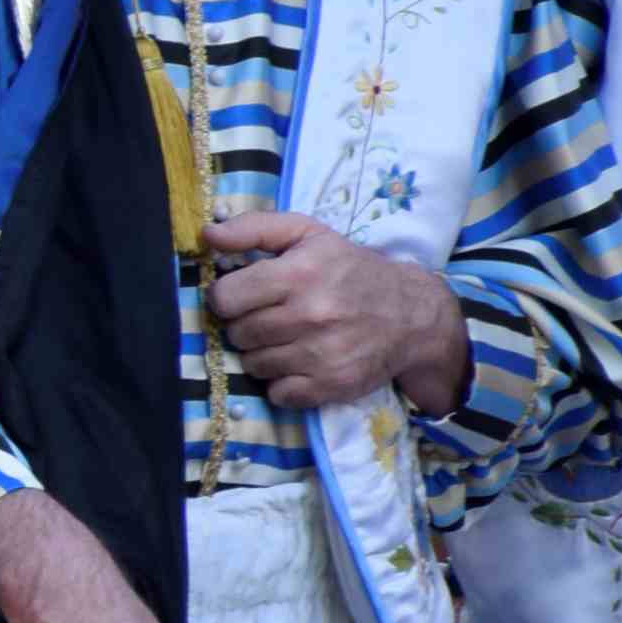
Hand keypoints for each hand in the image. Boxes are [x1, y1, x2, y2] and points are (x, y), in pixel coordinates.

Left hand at [202, 210, 465, 413]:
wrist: (413, 314)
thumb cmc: (350, 270)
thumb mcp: (307, 234)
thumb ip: (254, 228)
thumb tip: (208, 234)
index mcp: (299, 274)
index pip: (225, 298)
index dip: (227, 297)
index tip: (244, 296)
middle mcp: (310, 315)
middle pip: (237, 333)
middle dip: (246, 325)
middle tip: (272, 317)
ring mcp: (321, 354)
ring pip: (253, 365)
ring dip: (262, 354)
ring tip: (287, 338)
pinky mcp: (331, 385)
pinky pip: (278, 393)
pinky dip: (282, 382)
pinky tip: (299, 363)